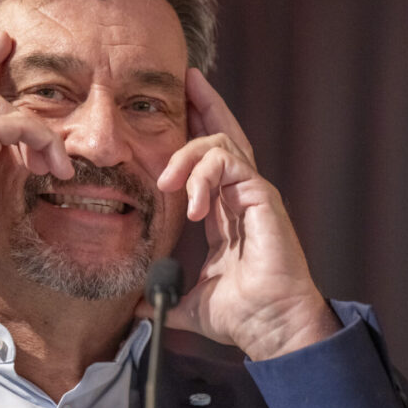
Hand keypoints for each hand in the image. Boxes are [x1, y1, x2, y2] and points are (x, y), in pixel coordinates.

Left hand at [136, 69, 339, 359]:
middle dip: (205, 105)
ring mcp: (254, 194)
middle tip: (187, 79)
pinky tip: (191, 204)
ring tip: (166, 182)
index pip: (210, 161)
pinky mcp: (263, 197)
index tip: (178, 107)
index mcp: (226, 211)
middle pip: (225, 136)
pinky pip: (231, 165)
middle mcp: (241, 196)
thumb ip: (164, 295)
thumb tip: (136, 306)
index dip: (196, 132)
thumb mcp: (190, 301)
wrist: (271, 328)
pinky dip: (205, 176)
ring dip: (189, 155)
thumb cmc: (242, 314)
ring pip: (223, 145)